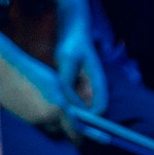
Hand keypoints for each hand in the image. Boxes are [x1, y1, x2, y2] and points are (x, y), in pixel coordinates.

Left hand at [51, 0, 106, 120]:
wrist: (72, 28)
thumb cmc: (71, 43)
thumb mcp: (67, 60)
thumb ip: (67, 81)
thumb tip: (66, 103)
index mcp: (99, 81)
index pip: (101, 109)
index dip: (90, 120)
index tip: (73, 124)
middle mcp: (95, 87)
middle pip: (92, 113)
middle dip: (80, 122)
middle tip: (61, 126)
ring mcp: (87, 86)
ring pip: (82, 109)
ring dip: (72, 116)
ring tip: (55, 119)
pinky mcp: (78, 85)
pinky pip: (74, 102)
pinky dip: (66, 106)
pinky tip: (52, 107)